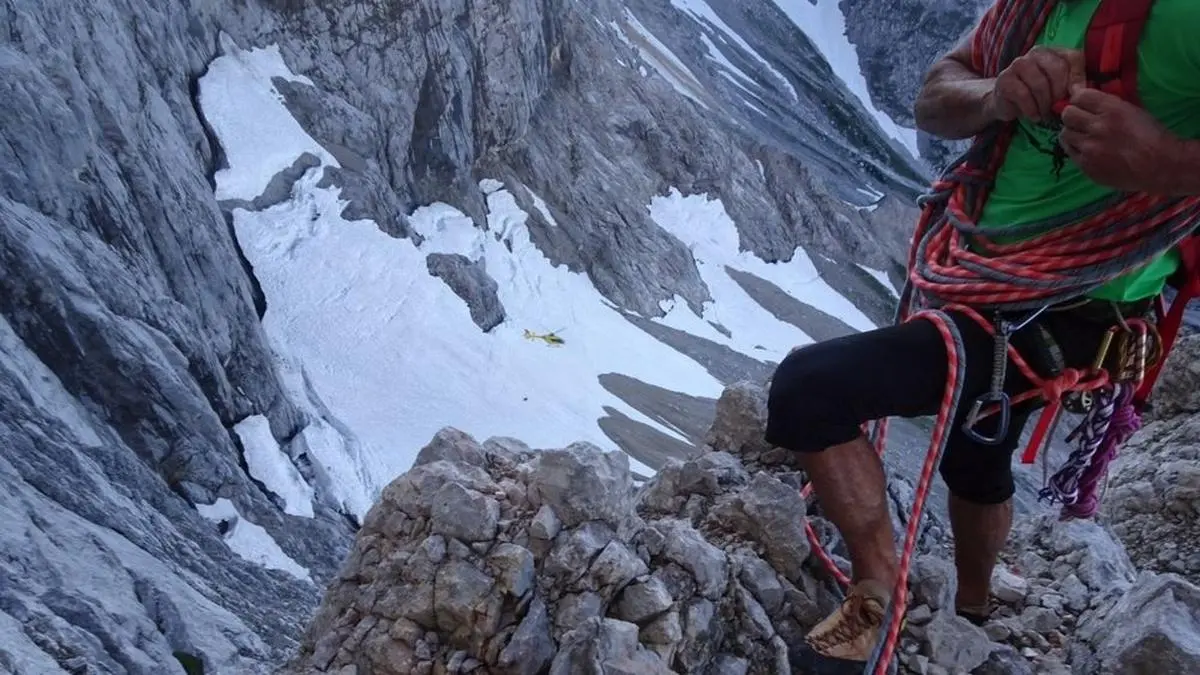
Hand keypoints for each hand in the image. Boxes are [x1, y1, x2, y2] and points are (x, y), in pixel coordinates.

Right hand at [987, 46, 1086, 122]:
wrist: (1007, 102)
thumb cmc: (1037, 94)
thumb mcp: (1059, 88)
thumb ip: (1073, 84)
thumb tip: (1080, 92)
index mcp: (1053, 51)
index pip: (1073, 58)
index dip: (1078, 78)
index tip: (1076, 97)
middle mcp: (1035, 53)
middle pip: (1057, 70)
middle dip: (1060, 94)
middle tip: (1058, 108)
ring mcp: (1018, 65)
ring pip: (1040, 85)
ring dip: (1045, 104)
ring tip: (1045, 114)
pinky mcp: (1005, 80)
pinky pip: (1023, 95)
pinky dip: (1032, 110)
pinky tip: (1034, 116)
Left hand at [1059, 87, 1177, 192]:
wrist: (1160, 165)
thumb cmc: (1151, 135)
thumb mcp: (1132, 110)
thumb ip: (1107, 104)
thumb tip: (1081, 94)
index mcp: (1112, 109)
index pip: (1080, 96)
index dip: (1078, 98)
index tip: (1080, 102)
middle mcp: (1097, 126)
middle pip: (1068, 114)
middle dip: (1072, 115)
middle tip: (1079, 120)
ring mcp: (1090, 147)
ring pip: (1065, 133)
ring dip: (1072, 132)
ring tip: (1083, 136)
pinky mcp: (1086, 165)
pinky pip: (1069, 152)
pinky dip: (1075, 148)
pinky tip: (1086, 149)